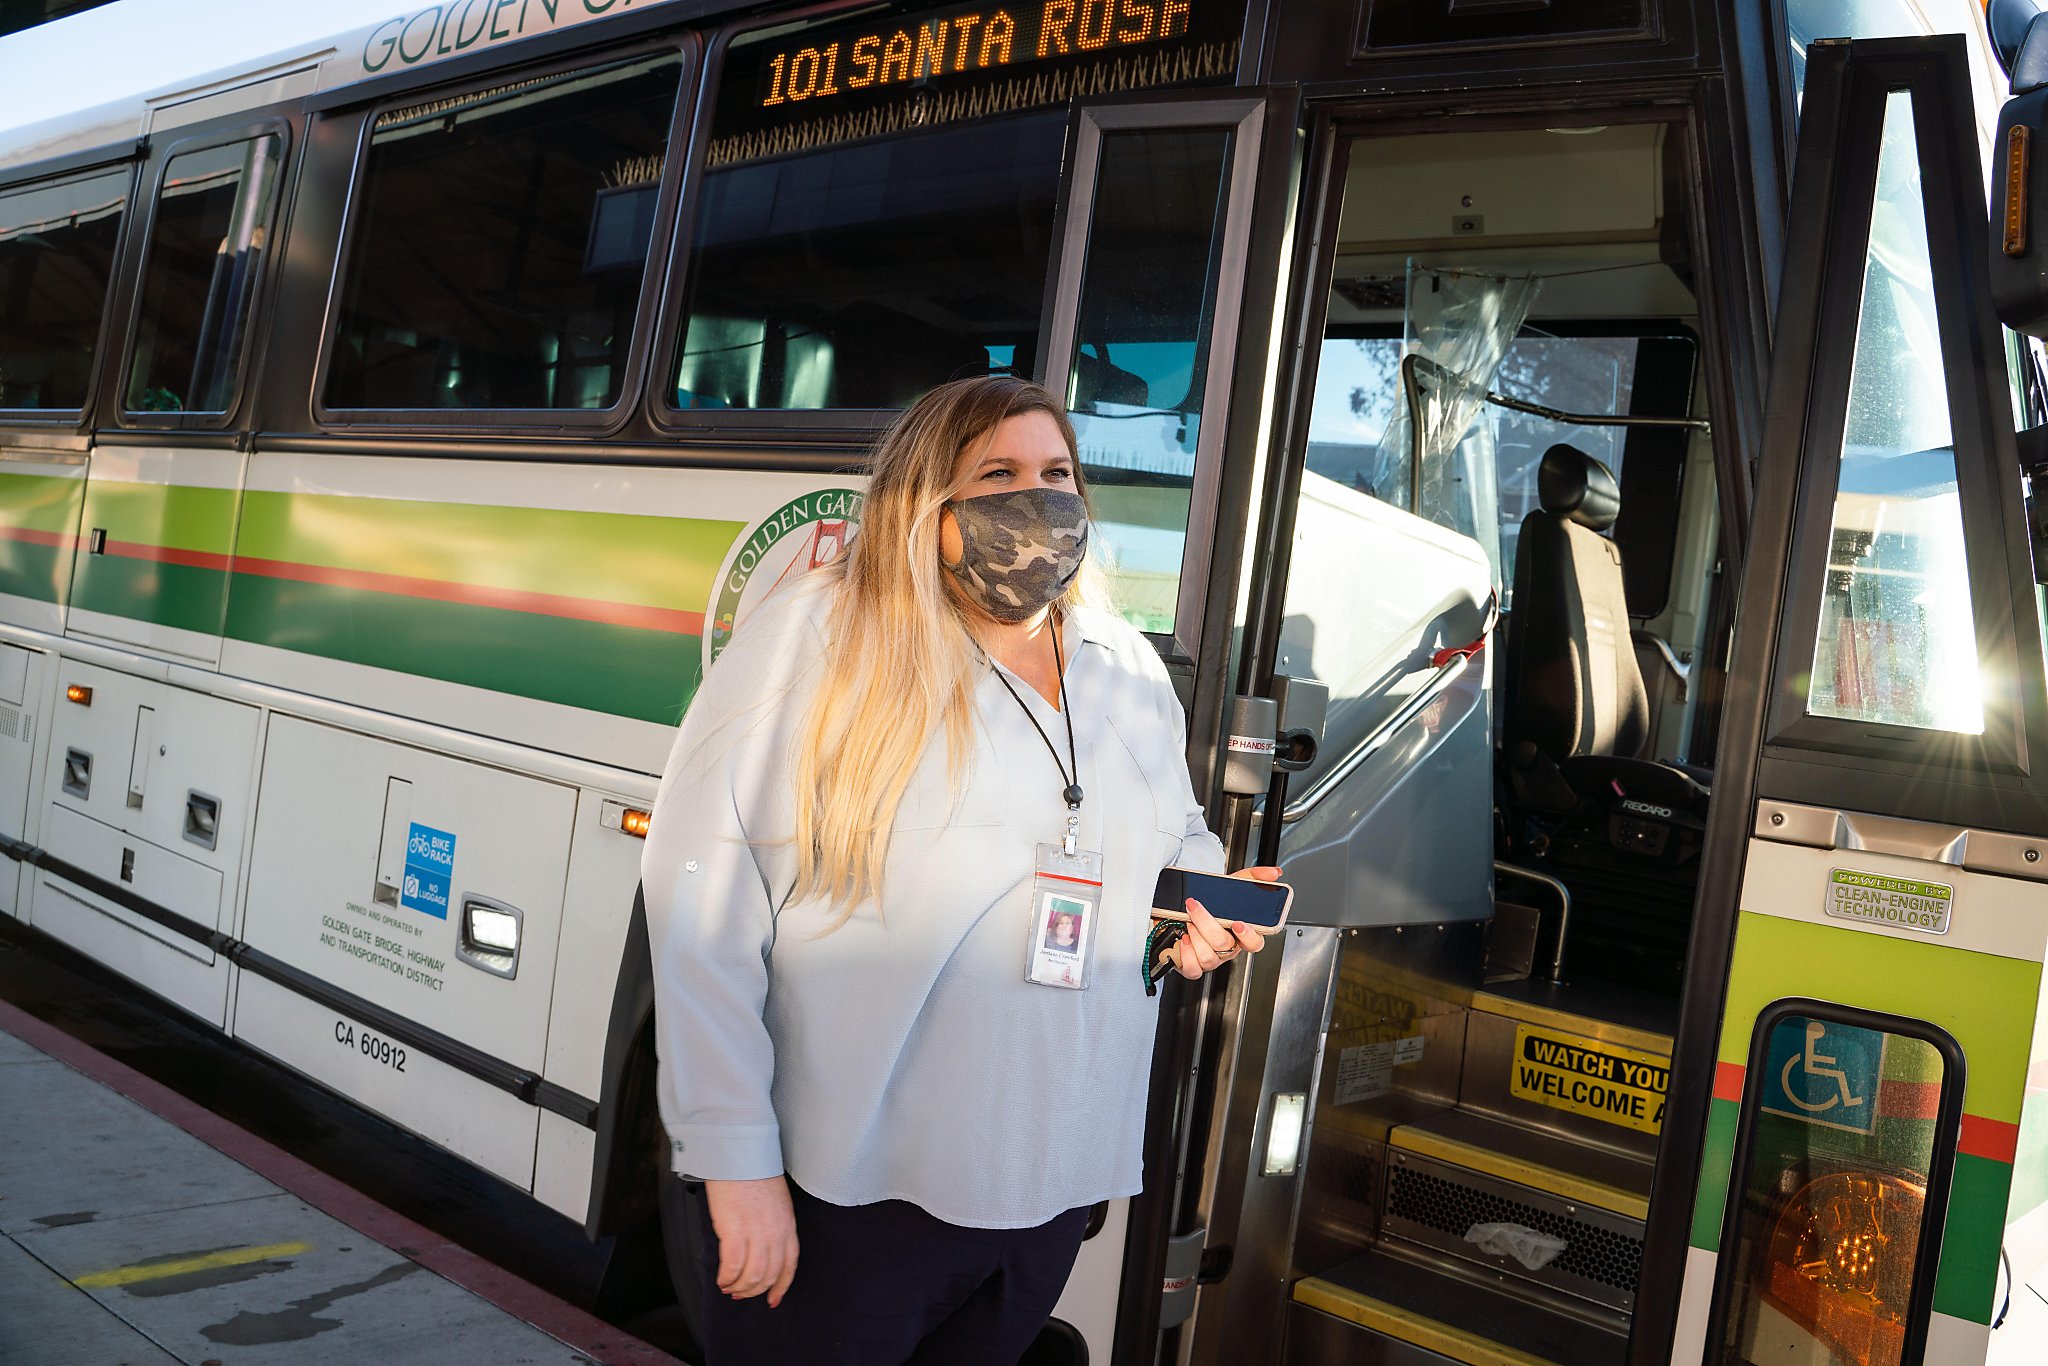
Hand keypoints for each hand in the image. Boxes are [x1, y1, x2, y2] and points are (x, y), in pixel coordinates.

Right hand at [703, 1175, 799, 1306]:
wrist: (739, 1155)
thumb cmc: (753, 1173)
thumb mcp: (777, 1201)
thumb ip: (775, 1225)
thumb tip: (763, 1247)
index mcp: (788, 1225)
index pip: (789, 1265)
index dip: (781, 1286)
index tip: (773, 1299)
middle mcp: (776, 1232)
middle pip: (769, 1275)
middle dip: (754, 1290)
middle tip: (740, 1294)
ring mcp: (757, 1233)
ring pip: (752, 1276)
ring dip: (739, 1287)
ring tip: (728, 1287)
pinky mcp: (735, 1230)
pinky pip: (733, 1266)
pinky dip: (727, 1278)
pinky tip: (721, 1279)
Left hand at [1168, 866, 1279, 979]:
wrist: (1182, 909)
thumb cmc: (1211, 902)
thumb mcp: (1233, 884)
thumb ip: (1255, 877)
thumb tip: (1274, 873)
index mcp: (1241, 933)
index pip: (1255, 943)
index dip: (1248, 936)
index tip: (1238, 923)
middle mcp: (1228, 948)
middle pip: (1225, 945)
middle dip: (1206, 923)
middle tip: (1194, 906)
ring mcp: (1212, 959)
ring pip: (1209, 957)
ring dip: (1194, 935)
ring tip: (1187, 921)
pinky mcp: (1194, 967)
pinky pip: (1193, 969)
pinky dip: (1185, 955)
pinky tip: (1183, 940)